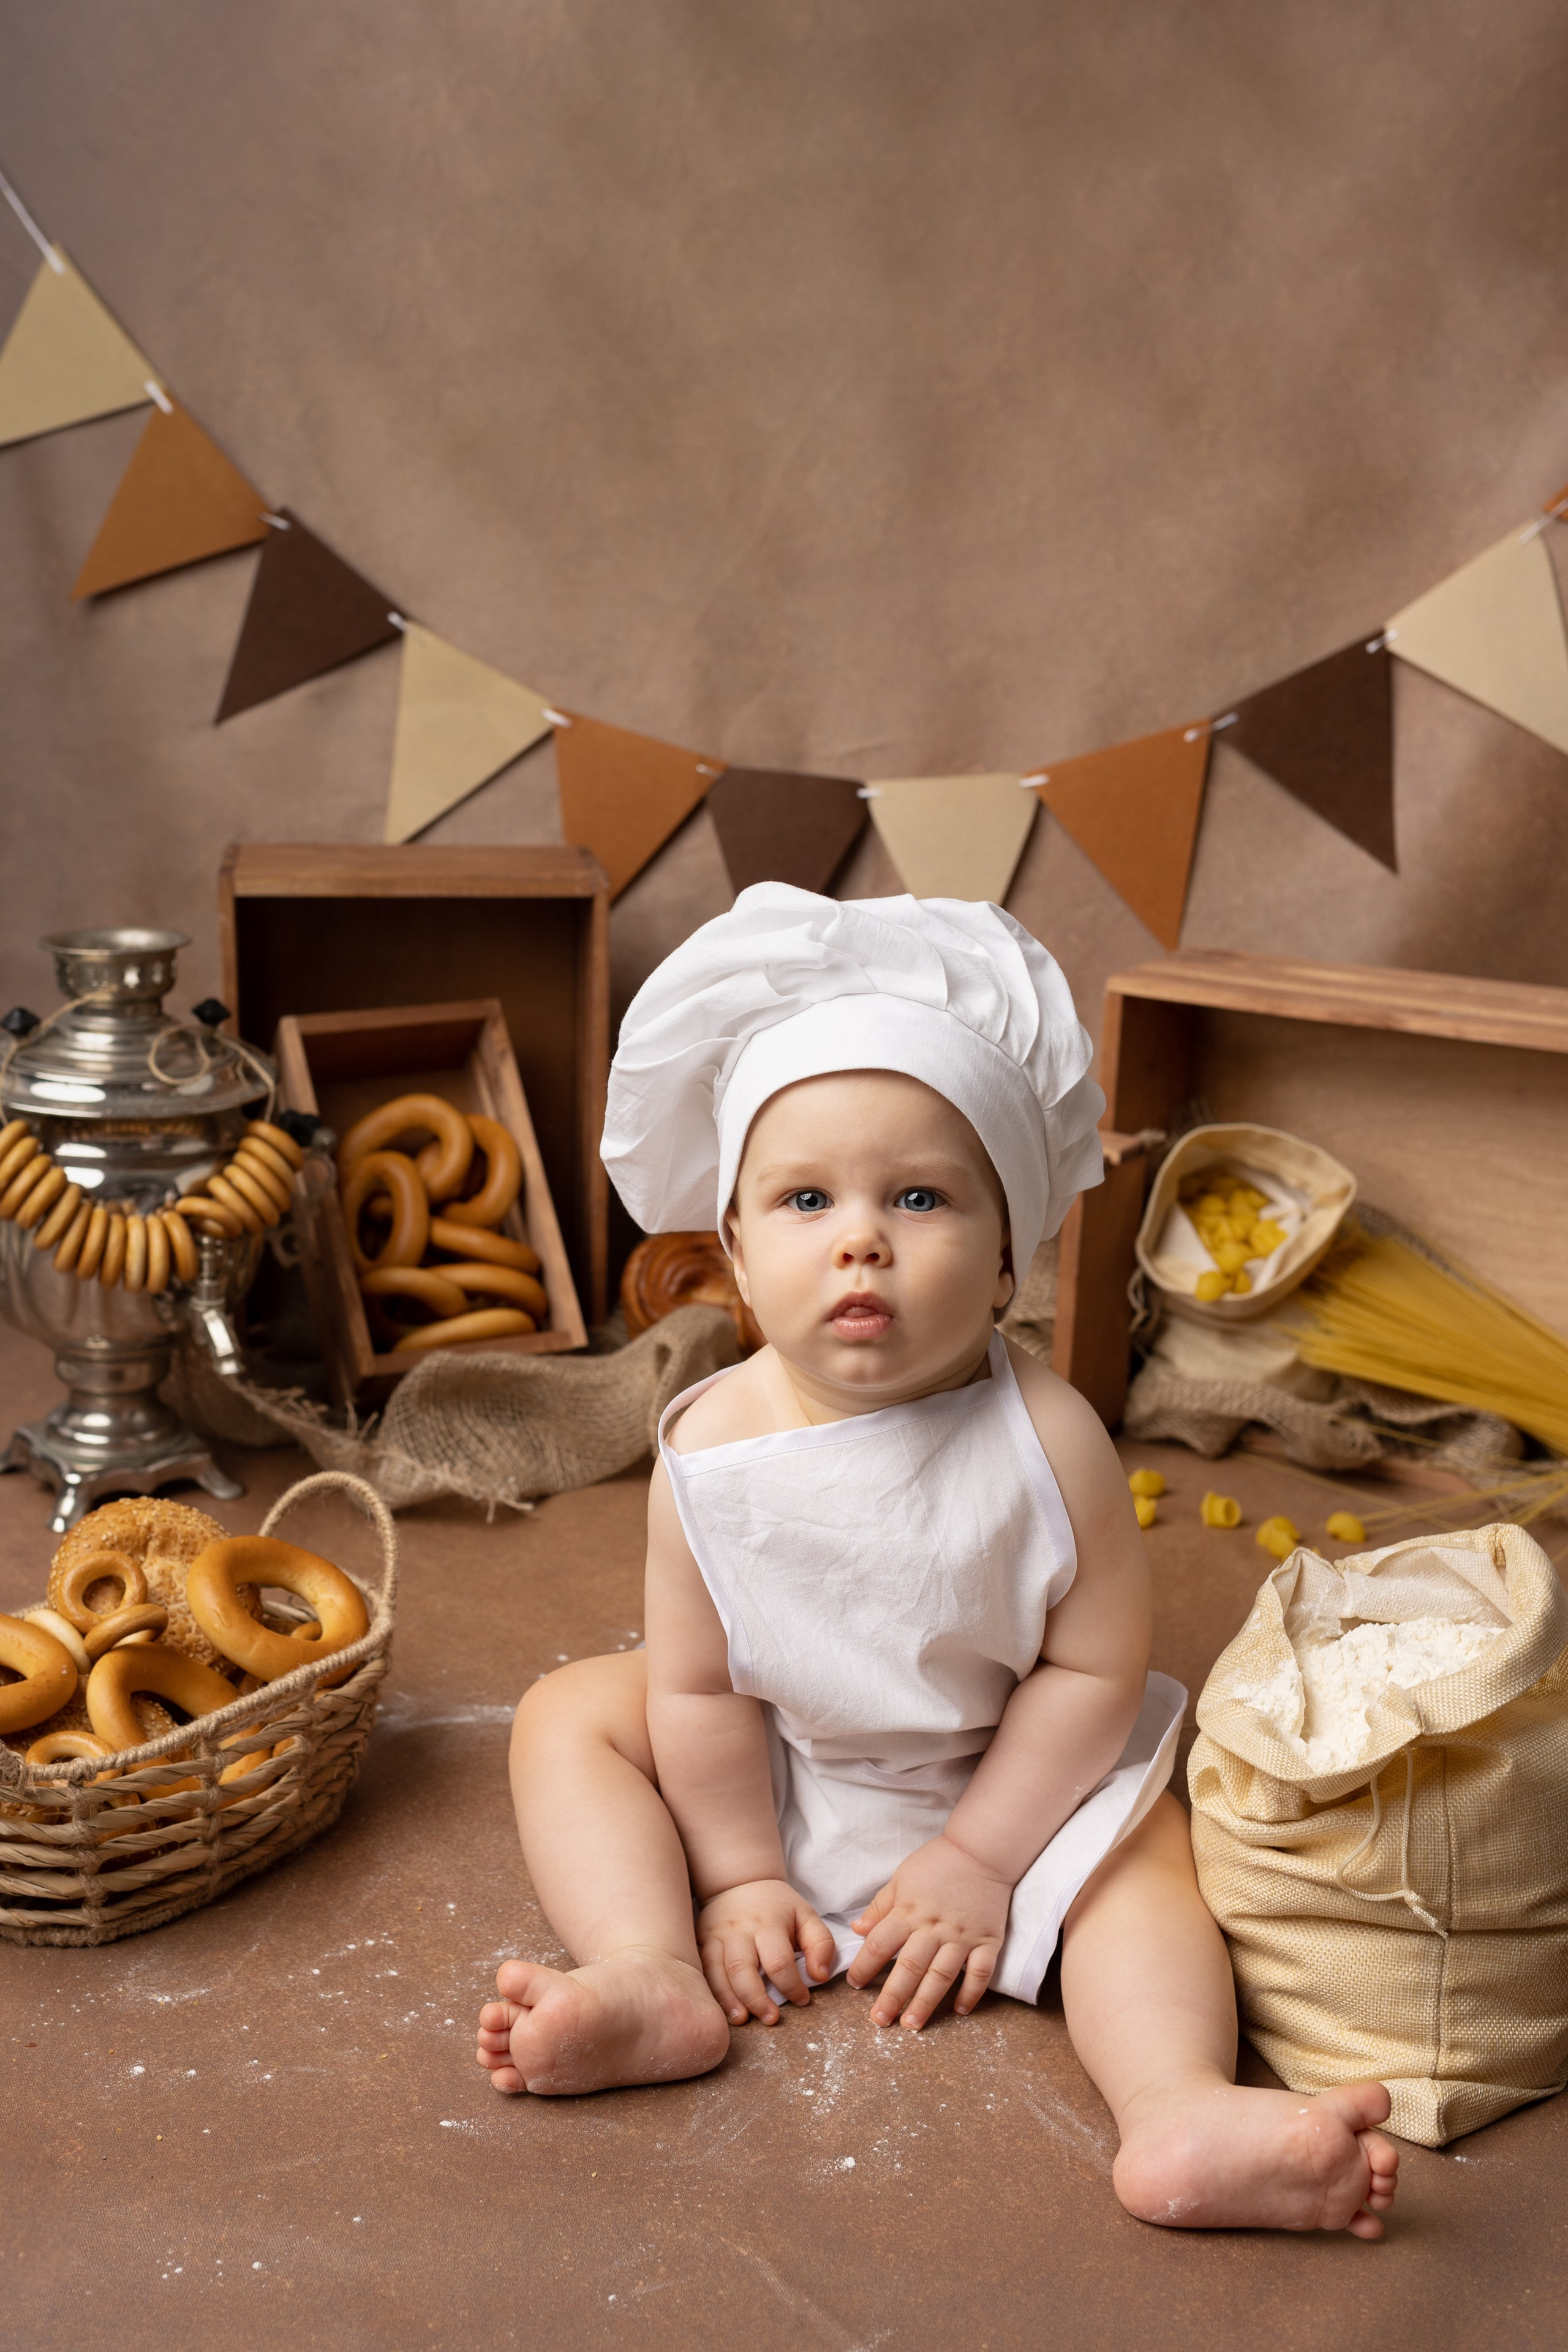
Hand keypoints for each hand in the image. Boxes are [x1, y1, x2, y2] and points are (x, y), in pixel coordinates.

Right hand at [697, 1878, 836, 2025]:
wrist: (740, 1884)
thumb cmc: (777, 1907)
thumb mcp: (806, 1916)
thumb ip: (821, 1944)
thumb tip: (820, 1976)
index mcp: (769, 1922)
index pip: (778, 1960)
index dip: (792, 1986)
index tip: (802, 1999)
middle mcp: (740, 1929)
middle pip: (742, 1968)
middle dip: (757, 1999)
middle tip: (772, 2018)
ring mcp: (717, 1936)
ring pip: (717, 1972)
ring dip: (730, 2000)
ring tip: (744, 2019)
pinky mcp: (702, 1942)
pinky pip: (704, 1971)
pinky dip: (713, 1993)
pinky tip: (724, 2009)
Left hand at [845, 1833, 1011, 2028]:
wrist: (981, 1850)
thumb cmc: (938, 1863)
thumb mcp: (902, 1877)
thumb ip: (881, 1906)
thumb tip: (857, 1930)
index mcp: (910, 1910)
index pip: (881, 1943)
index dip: (865, 1965)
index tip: (855, 1984)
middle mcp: (935, 1927)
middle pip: (909, 1966)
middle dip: (892, 1996)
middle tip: (879, 2020)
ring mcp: (963, 1936)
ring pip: (942, 1976)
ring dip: (926, 2003)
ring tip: (911, 2025)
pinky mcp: (988, 1940)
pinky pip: (980, 1973)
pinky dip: (971, 1993)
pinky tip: (960, 2011)